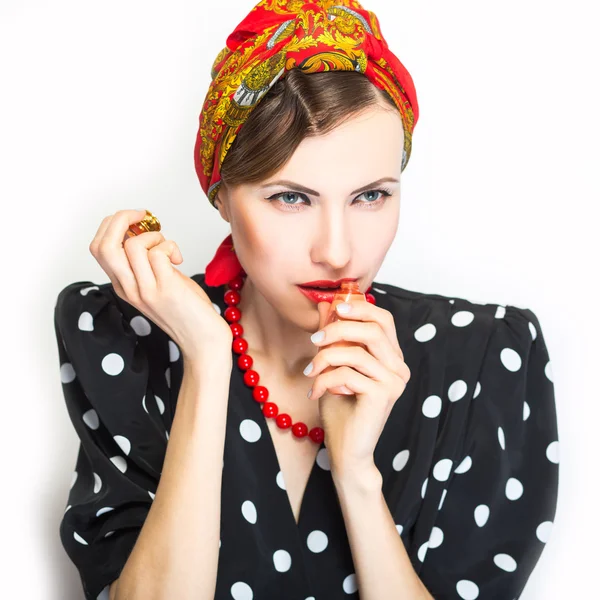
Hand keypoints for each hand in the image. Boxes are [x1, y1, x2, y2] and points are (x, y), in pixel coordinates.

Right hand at [89, 209, 232, 361]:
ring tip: (168, 249)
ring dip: (154, 236)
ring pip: (132, 245)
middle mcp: (129, 289)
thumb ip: (148, 262)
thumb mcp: (159, 283)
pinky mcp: (165, 290)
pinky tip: (179, 260)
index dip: (113, 225)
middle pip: (104, 245)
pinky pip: (158, 252)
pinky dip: (170, 246)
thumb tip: (145, 231)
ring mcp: (145, 290)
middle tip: (145, 217)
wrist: (203, 342)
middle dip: (122, 219)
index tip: (136, 219)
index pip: (98, 248)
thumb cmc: (187, 311)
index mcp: (123, 286)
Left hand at [305, 299, 410, 474]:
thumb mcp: (333, 366)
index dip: (359, 308)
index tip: (334, 308)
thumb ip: (334, 337)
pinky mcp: (383, 395)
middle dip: (338, 329)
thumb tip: (326, 304)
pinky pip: (348, 374)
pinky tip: (316, 392)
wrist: (345, 449)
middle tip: (314, 340)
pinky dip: (325, 380)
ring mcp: (394, 381)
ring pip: (357, 352)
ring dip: (325, 358)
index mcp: (391, 357)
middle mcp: (398, 367)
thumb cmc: (341, 408)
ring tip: (311, 371)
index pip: (383, 320)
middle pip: (373, 330)